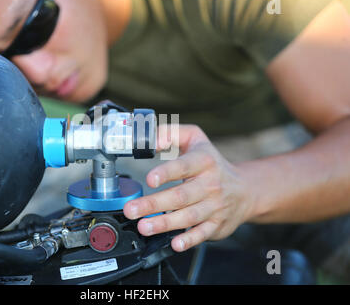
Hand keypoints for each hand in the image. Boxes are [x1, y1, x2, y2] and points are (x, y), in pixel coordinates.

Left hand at [123, 124, 254, 251]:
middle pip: (180, 196)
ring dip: (164, 223)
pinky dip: (189, 240)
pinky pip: (202, 233)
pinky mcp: (216, 224)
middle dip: (153, 204)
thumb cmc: (212, 163)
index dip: (166, 173)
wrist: (245, 190)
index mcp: (204, 161)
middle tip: (132, 209)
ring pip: (188, 216)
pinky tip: (175, 243)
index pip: (184, 166)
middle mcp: (210, 184)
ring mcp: (214, 206)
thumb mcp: (195, 139)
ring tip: (144, 226)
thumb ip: (170, 134)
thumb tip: (150, 140)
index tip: (149, 179)